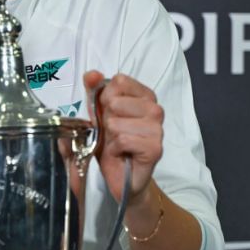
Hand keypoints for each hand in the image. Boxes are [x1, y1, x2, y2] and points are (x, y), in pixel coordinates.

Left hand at [84, 71, 162, 206]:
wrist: (117, 175)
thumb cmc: (108, 142)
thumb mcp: (96, 113)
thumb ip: (93, 90)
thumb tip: (92, 74)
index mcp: (144, 96)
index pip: (120, 81)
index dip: (105, 97)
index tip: (107, 112)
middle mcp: (155, 110)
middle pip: (115, 101)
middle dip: (105, 119)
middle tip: (112, 133)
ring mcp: (158, 129)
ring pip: (116, 122)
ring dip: (110, 136)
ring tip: (116, 144)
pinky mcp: (155, 149)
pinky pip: (123, 140)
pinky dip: (115, 149)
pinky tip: (122, 154)